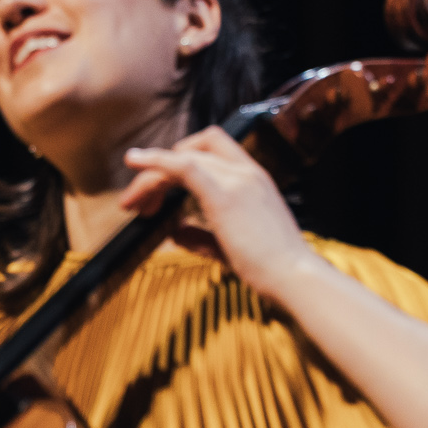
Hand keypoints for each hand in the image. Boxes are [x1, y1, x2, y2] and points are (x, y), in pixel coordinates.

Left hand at [120, 129, 318, 301]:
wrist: (295, 277)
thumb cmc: (271, 269)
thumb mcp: (232, 247)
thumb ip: (202, 236)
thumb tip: (174, 232)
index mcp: (255, 181)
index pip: (215, 150)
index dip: (184, 159)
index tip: (163, 185)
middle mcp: (247, 172)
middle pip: (195, 150)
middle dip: (163, 168)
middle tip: (140, 200)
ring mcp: (236, 179)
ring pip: (184, 158)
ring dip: (153, 176)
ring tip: (132, 201)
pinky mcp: (223, 194)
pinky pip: (182, 166)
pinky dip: (155, 161)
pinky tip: (135, 160)